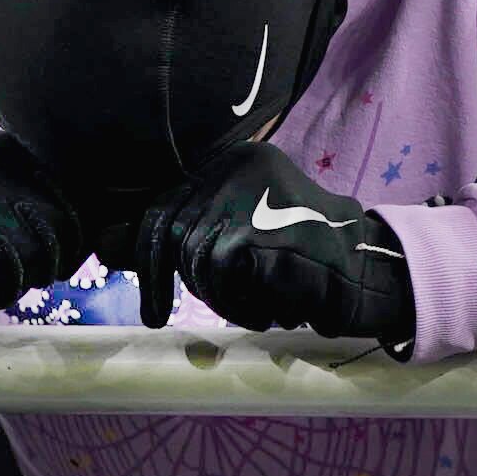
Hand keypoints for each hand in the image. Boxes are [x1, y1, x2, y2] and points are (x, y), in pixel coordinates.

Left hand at [128, 141, 415, 346]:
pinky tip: (276, 302)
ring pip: (196, 261)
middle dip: (173, 281)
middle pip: (173, 233)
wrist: (373, 275)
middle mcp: (239, 166)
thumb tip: (103, 241)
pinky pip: (220, 279)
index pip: (166, 205)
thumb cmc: (305, 264)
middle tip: (175, 314)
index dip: (146, 256)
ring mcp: (248, 194)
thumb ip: (181, 236)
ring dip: (224, 298)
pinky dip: (242, 304)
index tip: (146, 304)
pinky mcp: (255, 228)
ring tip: (265, 298)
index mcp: (235, 161)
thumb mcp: (239, 240)